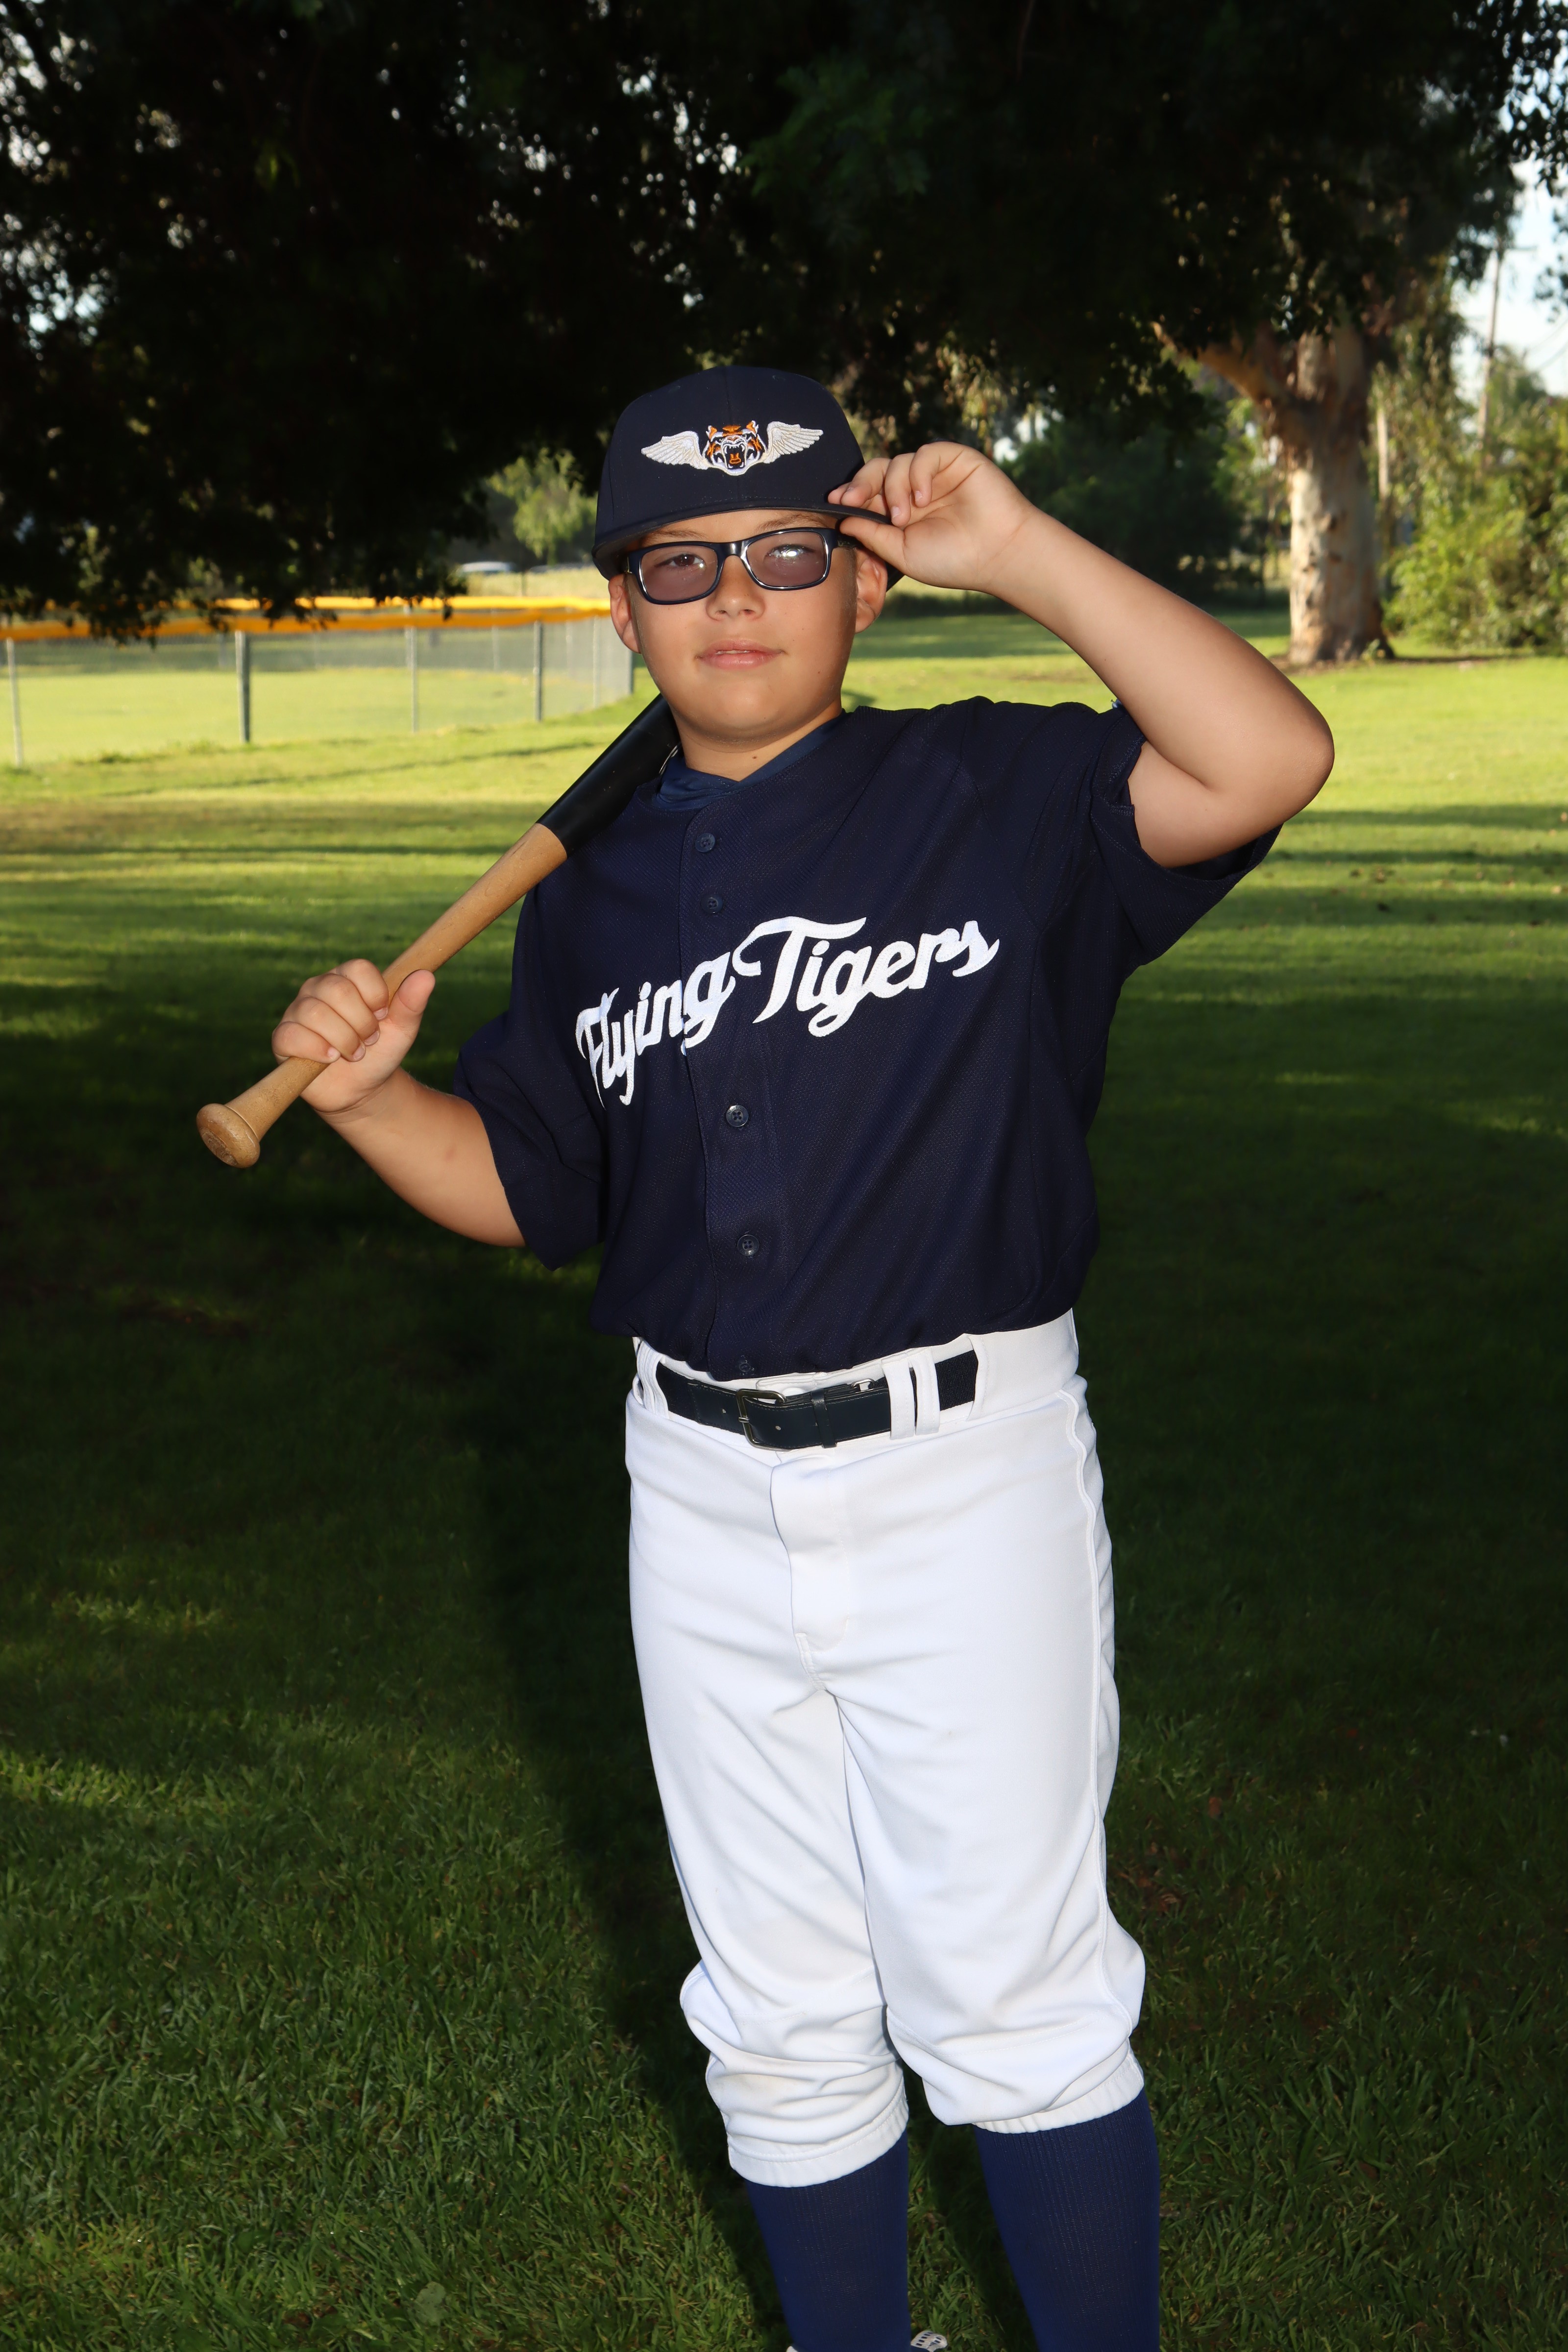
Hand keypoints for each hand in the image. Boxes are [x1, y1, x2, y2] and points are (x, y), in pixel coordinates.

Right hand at [271, 958, 436, 1116]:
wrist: (362, 1089)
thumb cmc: (380, 1053)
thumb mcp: (402, 1029)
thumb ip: (412, 1003)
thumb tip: (426, 975)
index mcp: (346, 978)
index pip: (358, 968)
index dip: (375, 995)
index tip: (382, 1016)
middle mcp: (317, 988)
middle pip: (337, 990)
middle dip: (361, 1023)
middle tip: (369, 1041)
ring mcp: (297, 1011)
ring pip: (315, 1013)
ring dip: (344, 1040)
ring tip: (354, 1054)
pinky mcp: (283, 1038)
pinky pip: (292, 1035)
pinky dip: (317, 1049)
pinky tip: (331, 1059)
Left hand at [828, 442, 1036, 592]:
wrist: (996, 554)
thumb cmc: (952, 560)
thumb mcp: (901, 552)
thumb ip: (872, 535)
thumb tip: (842, 520)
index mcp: (901, 512)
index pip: (868, 493)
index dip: (849, 494)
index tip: (833, 502)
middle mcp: (915, 490)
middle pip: (876, 471)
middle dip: (859, 484)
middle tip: (850, 500)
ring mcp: (934, 474)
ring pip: (896, 462)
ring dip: (893, 489)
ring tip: (904, 517)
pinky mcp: (955, 459)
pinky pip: (924, 454)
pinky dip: (917, 473)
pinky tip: (923, 498)